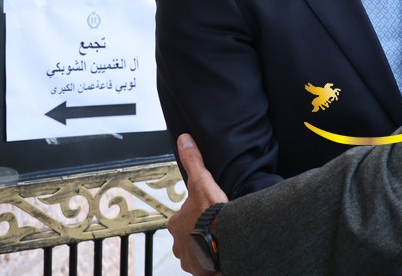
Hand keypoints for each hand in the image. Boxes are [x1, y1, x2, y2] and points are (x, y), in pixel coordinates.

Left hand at [167, 134, 229, 275]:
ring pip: (195, 251)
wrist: (226, 241)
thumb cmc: (212, 214)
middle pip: (188, 236)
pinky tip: (222, 254)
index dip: (196, 214)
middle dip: (198, 233)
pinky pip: (205, 266)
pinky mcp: (201, 271)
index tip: (208, 212)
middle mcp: (178, 243)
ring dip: (205, 248)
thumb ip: (193, 161)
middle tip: (215, 227)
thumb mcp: (202, 181)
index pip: (183, 218)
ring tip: (220, 241)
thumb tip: (184, 140)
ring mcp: (189, 259)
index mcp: (175, 223)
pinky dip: (212, 262)